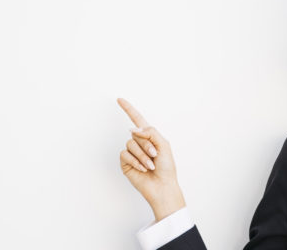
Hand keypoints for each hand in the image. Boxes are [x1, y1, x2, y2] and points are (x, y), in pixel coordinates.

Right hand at [117, 98, 185, 220]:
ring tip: (150, 165)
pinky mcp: (125, 163)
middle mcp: (139, 143)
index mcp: (149, 137)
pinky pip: (125, 154)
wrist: (162, 186)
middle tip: (155, 155)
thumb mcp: (163, 144)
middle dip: (147, 144)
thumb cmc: (166, 167)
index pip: (137, 119)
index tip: (120, 99)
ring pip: (130, 144)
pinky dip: (135, 161)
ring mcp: (131, 153)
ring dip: (142, 155)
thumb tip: (133, 129)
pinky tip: (142, 168)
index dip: (128, 109)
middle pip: (136, 133)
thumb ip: (150, 132)